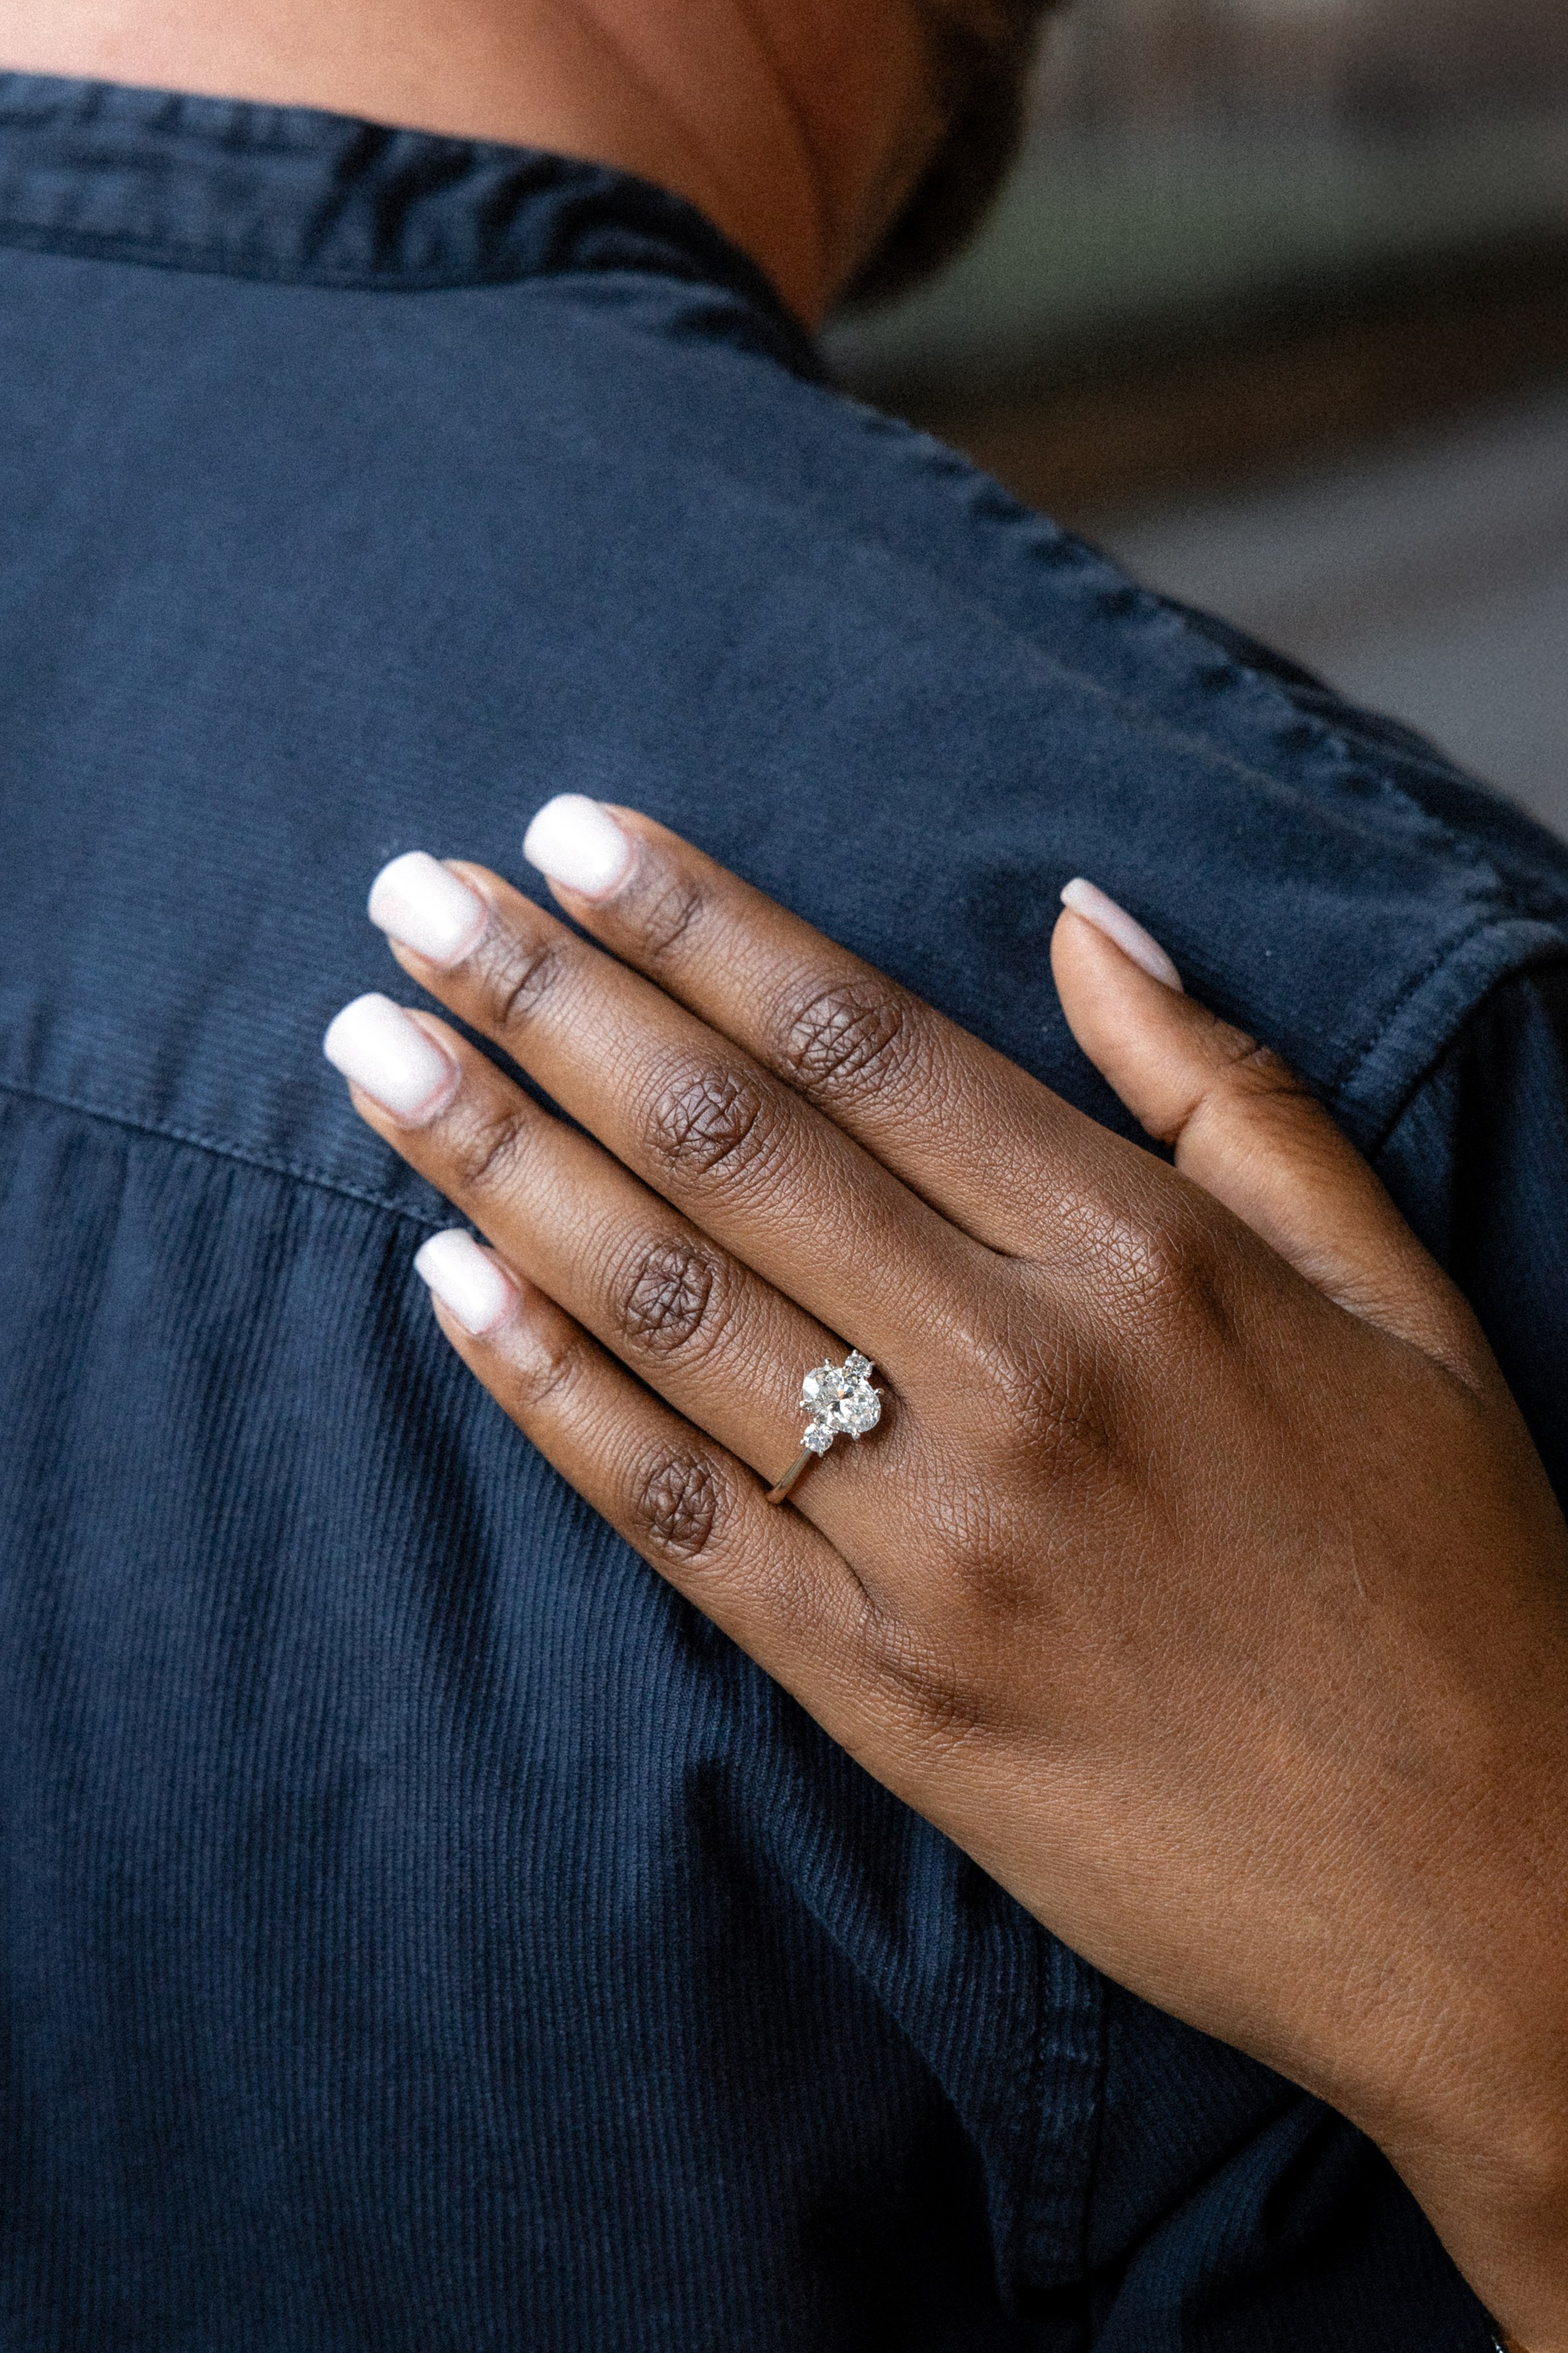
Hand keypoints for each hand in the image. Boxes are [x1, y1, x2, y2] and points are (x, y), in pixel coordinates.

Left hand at [326, 800, 1567, 2349]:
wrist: (1496, 1888)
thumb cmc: (1456, 1574)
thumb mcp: (1397, 1293)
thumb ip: (1230, 1092)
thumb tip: (1082, 914)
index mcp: (1147, 1258)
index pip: (865, 1044)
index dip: (700, 926)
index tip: (568, 838)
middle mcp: (1023, 1378)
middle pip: (733, 1148)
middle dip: (551, 1004)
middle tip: (413, 898)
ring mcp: (943, 1544)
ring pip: (673, 1313)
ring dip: (501, 1167)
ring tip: (374, 1053)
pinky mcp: (890, 1693)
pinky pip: (678, 1523)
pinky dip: (548, 1399)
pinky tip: (445, 1285)